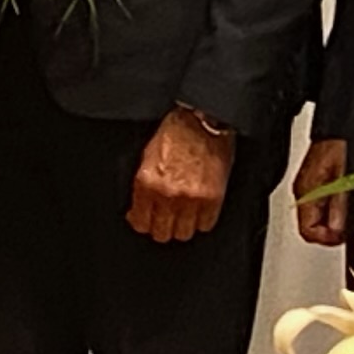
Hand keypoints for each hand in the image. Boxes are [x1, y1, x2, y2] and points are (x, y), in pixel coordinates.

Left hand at [127, 108, 234, 243]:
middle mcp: (167, 194)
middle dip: (162, 228)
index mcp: (147, 182)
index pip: (140, 223)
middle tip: (165, 220)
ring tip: (183, 216)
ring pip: (184, 233)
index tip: (146, 221)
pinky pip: (206, 225)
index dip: (143, 224)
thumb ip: (144, 186)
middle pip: (162, 233)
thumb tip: (140, 208)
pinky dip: (202, 221)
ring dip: (183, 227)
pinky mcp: (212, 198)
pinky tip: (199, 211)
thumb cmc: (175, 133)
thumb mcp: (147, 158)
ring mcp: (191, 198)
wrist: (201, 121)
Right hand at [290, 134, 350, 245]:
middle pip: (310, 228)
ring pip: (315, 219)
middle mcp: (303, 193)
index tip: (342, 237)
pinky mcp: (314, 184)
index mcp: (306, 194)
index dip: (326, 238)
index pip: (308, 230)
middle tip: (347, 232)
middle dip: (329, 234)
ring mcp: (307, 189)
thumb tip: (338, 229)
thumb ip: (339, 205)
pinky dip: (331, 212)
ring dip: (331, 224)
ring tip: (347, 221)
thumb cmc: (339, 146)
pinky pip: (319, 207)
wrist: (337, 128)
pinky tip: (343, 208)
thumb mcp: (344, 178)